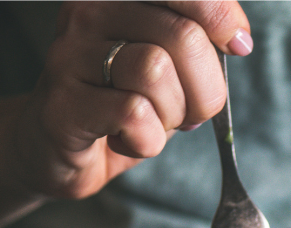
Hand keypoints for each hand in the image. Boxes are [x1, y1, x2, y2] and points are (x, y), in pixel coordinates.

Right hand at [2, 1, 251, 199]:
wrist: (52, 150)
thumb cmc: (118, 105)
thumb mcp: (167, 67)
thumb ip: (196, 43)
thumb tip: (237, 40)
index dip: (220, 14)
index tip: (238, 45)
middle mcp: (88, 12)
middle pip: (182, 36)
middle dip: (204, 88)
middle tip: (188, 113)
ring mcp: (69, 55)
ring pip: (156, 72)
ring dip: (172, 115)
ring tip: (150, 126)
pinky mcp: (62, 103)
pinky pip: (133, 113)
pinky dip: (148, 140)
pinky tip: (127, 141)